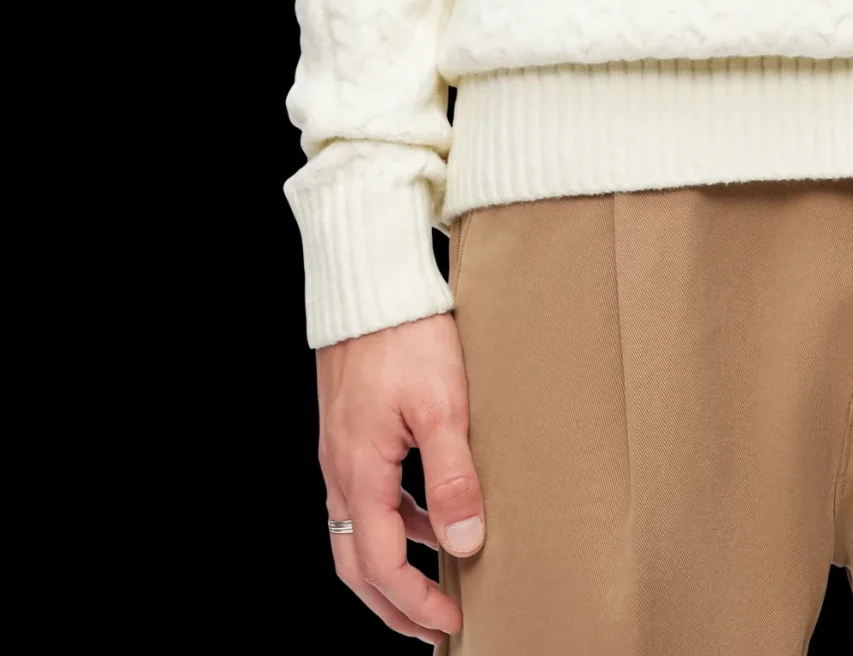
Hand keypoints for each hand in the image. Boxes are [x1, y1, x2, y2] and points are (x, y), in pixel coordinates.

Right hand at [316, 312, 485, 643]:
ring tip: (434, 582)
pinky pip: (367, 495)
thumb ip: (452, 478)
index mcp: (358, 472)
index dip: (415, 603)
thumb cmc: (405, 332)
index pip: (380, 565)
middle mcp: (340, 468)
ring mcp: (341, 449)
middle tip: (429, 630)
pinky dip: (396, 521)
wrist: (371, 280)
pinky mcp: (352, 429)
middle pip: (356, 562)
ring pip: (358, 530)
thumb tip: (465, 545)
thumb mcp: (442, 405)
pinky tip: (430, 514)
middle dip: (392, 604)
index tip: (450, 622)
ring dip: (394, 564)